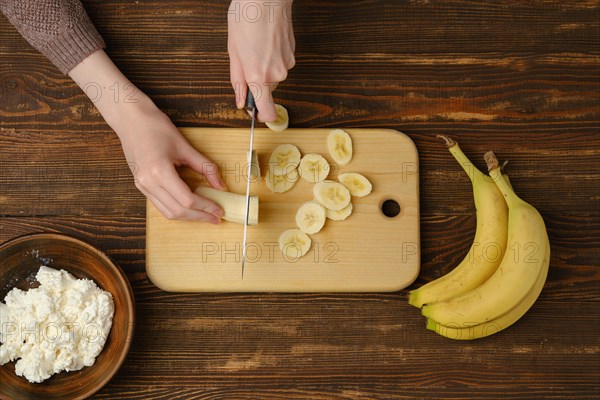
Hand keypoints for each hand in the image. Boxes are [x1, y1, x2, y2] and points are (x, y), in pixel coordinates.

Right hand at [112, 97, 226, 222]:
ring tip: (206, 215)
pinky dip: (177, 210)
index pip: (187, 199)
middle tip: (217, 217)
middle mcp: (148, 183)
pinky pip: (160, 205)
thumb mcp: (185, 146)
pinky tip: (190, 208)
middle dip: (200, 216)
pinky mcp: (140, 186)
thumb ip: (206, 167)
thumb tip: (221, 186)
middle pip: (178, 210)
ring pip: (168, 212)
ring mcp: (141, 186)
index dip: (206, 207)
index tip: (220, 209)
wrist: (130, 118)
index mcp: (159, 172)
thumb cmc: (157, 127)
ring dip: (188, 217)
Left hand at [228, 0, 294, 121]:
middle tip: (246, 61)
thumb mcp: (233, 52)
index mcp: (258, 76)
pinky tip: (265, 42)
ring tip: (255, 47)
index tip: (254, 113)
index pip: (267, 112)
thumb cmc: (247, 19)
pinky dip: (272, 58)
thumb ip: (238, 80)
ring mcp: (287, 64)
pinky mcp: (292, 54)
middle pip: (267, 90)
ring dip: (264, 68)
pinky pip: (280, 64)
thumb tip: (241, 100)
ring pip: (274, 76)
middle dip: (256, 81)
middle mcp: (276, 74)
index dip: (260, 116)